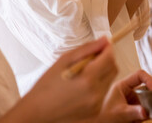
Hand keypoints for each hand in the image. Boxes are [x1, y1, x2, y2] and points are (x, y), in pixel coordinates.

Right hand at [2, 38, 117, 122]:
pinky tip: (83, 85)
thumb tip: (105, 40)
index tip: (104, 44)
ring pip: (110, 80)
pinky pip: (103, 92)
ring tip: (85, 72)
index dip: (108, 48)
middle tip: (94, 56)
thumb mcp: (64, 61)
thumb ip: (87, 49)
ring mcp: (97, 104)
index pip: (109, 58)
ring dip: (103, 72)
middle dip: (108, 59)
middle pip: (113, 69)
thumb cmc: (47, 85)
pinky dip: (98, 84)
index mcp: (87, 79)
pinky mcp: (95, 111)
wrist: (38, 111)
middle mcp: (96, 93)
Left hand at [96, 70, 151, 121]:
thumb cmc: (104, 117)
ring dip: (145, 110)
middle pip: (145, 89)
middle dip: (148, 101)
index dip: (149, 80)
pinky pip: (144, 110)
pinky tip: (135, 122)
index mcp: (122, 86)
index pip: (139, 75)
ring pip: (146, 101)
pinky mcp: (134, 108)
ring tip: (137, 119)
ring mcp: (132, 100)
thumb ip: (133, 112)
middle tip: (149, 109)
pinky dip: (143, 116)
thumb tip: (145, 112)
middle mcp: (128, 91)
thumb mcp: (120, 113)